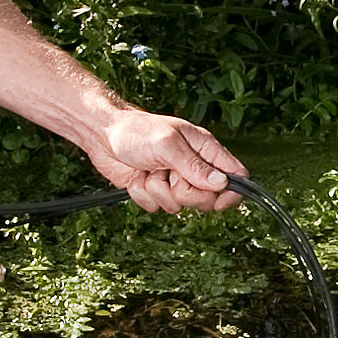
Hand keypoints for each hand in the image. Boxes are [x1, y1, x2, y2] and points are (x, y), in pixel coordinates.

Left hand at [96, 109, 248, 215]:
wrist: (102, 135)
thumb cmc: (136, 131)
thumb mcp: (168, 146)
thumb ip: (195, 167)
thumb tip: (222, 184)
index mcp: (204, 149)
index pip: (235, 174)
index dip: (232, 193)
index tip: (218, 204)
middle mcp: (192, 167)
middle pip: (207, 198)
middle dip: (185, 193)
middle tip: (169, 176)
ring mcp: (172, 180)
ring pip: (178, 206)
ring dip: (158, 191)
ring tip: (149, 170)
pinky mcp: (154, 191)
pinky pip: (155, 207)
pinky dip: (143, 195)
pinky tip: (137, 177)